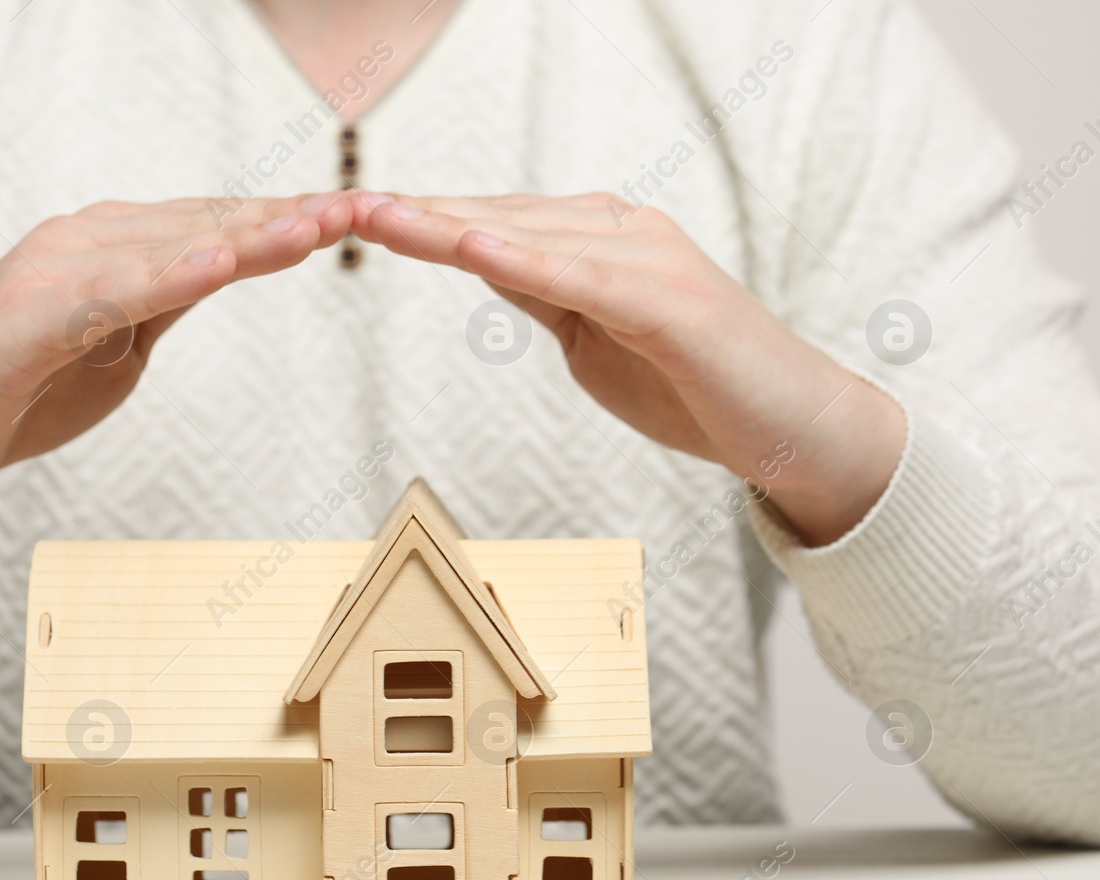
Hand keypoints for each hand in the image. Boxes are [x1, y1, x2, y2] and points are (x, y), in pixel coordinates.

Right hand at [0, 193, 354, 527]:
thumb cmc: (17, 394)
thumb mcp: (113, 349)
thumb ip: (162, 304)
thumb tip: (224, 269)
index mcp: (109, 249)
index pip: (210, 227)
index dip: (282, 222)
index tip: (357, 216)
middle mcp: (81, 243)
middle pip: (199, 226)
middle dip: (282, 220)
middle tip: (361, 208)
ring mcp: (47, 274)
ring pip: (163, 250)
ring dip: (243, 238)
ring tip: (315, 227)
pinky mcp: (18, 320)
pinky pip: (104, 296)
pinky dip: (163, 279)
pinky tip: (216, 267)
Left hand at [350, 192, 905, 546]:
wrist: (786, 427)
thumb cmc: (690, 385)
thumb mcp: (591, 335)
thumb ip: (542, 292)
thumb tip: (480, 259)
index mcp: (597, 240)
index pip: (494, 224)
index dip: (423, 219)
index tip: (352, 216)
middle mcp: (620, 231)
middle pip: (500, 217)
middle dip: (417, 213)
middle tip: (339, 205)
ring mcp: (648, 257)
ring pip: (529, 236)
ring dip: (449, 225)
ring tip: (378, 217)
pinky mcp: (669, 298)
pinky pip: (583, 276)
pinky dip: (526, 260)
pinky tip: (470, 246)